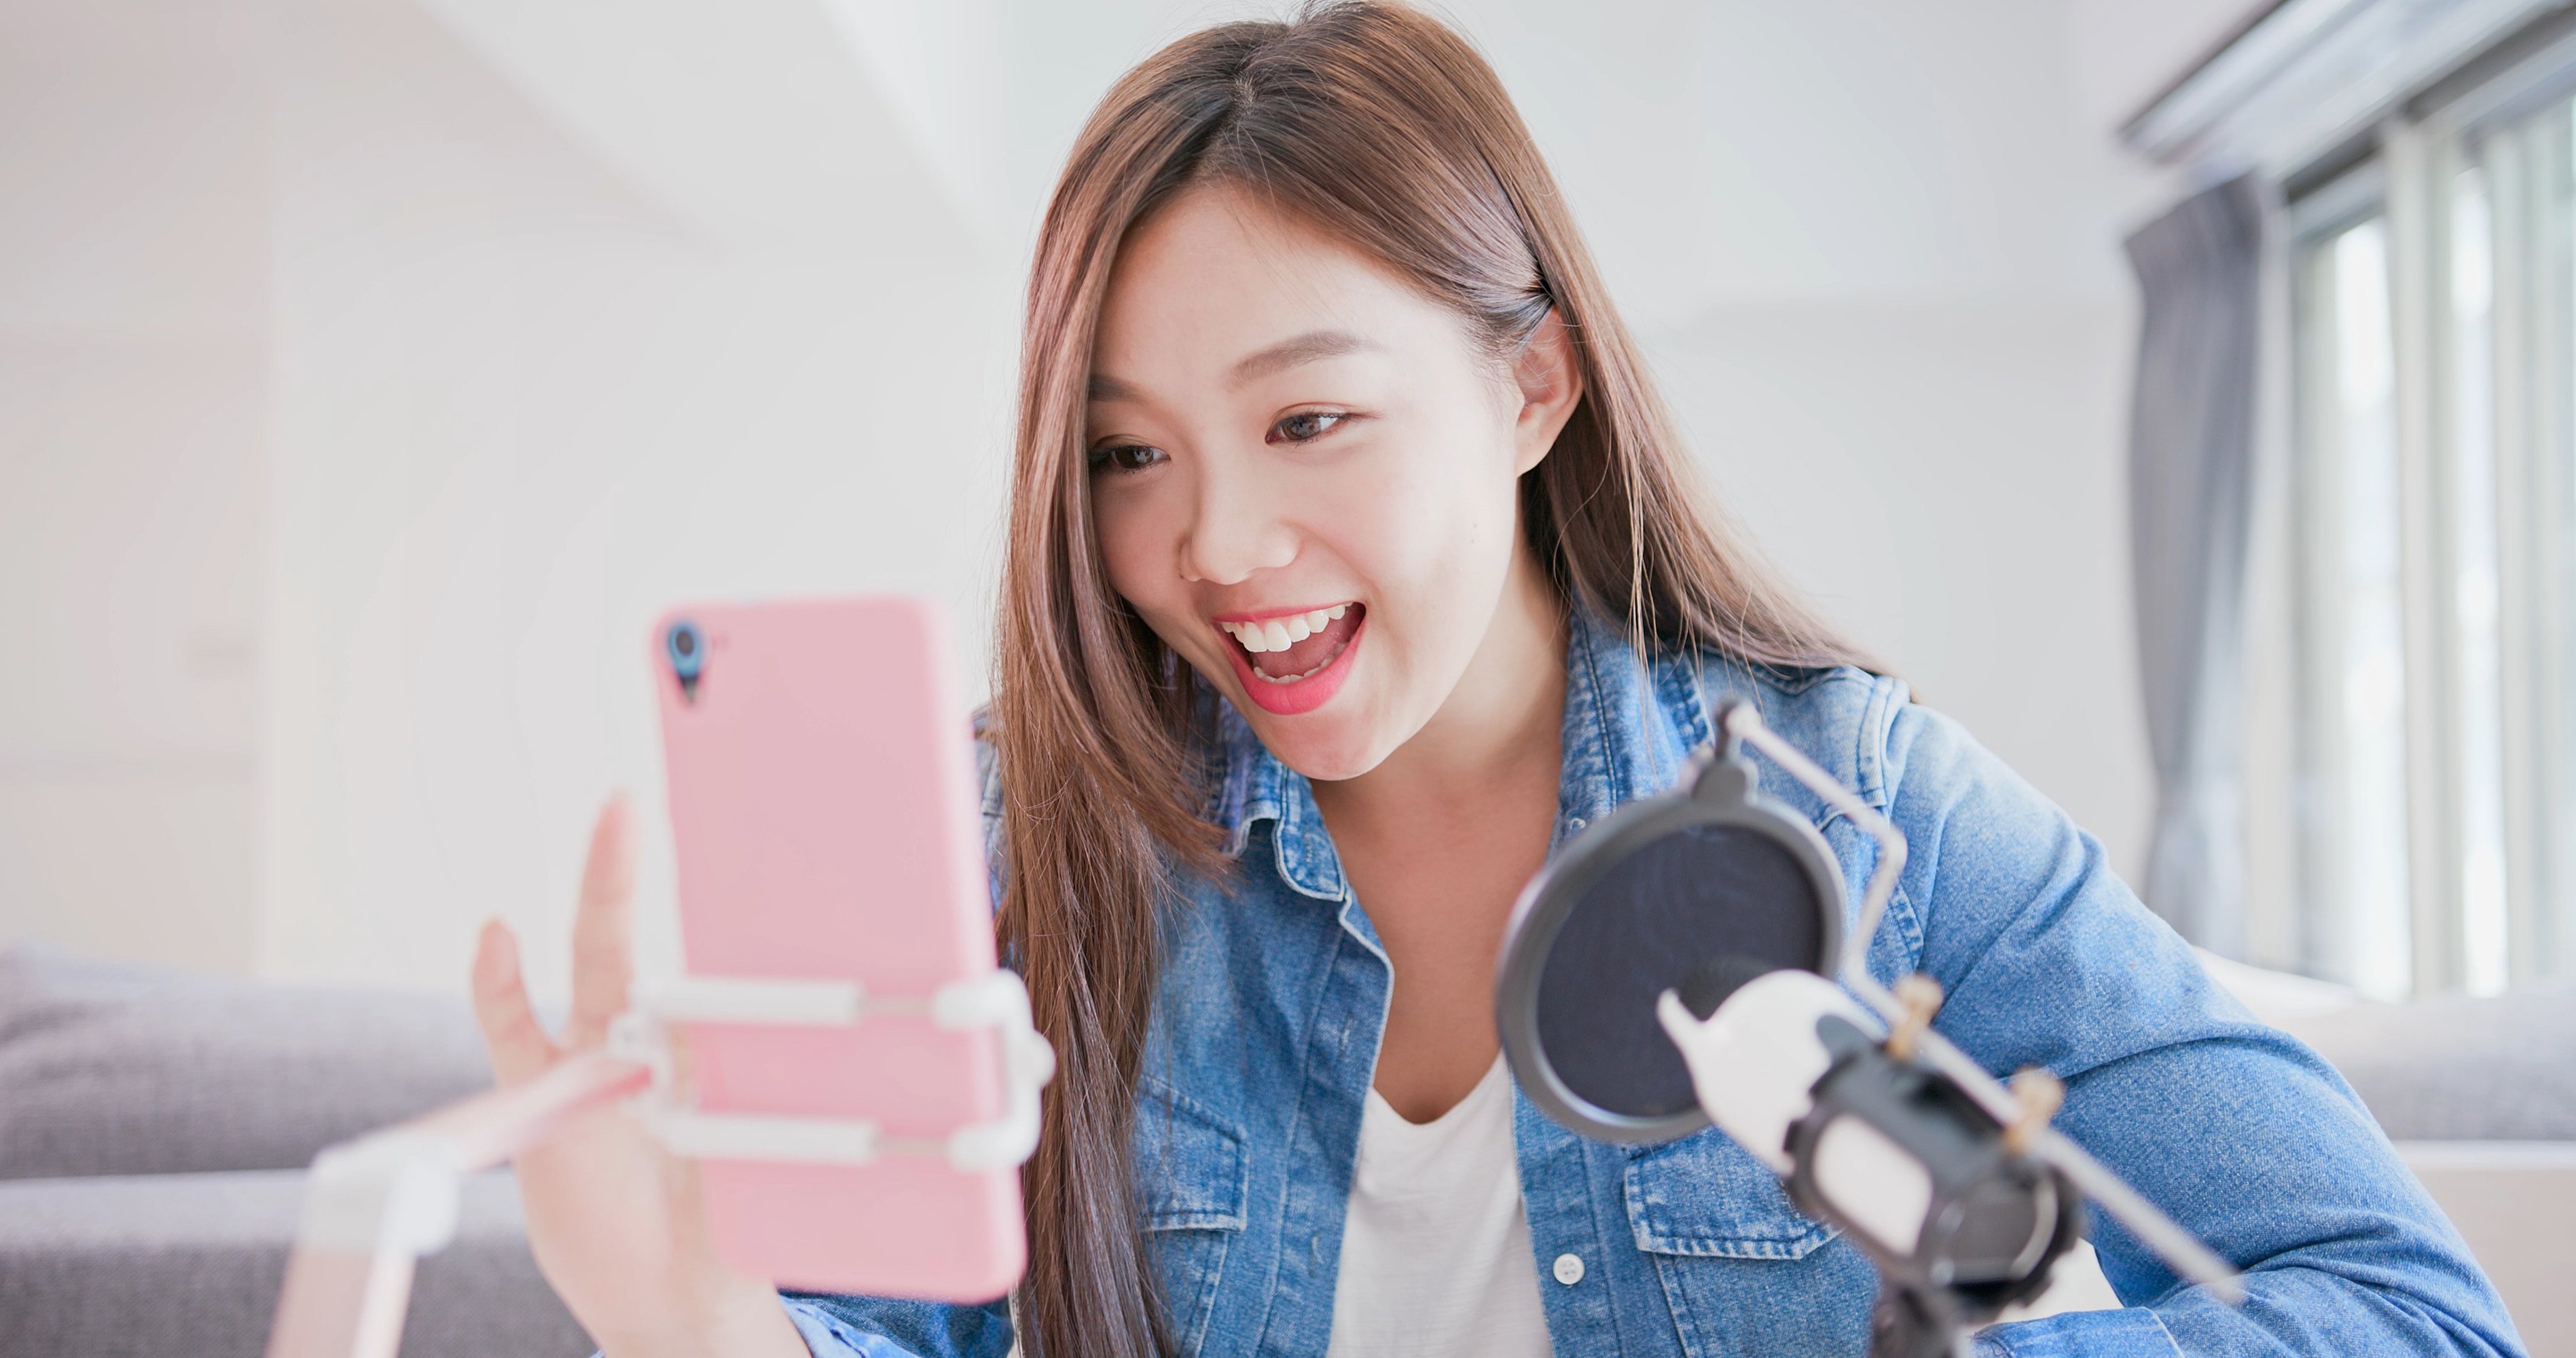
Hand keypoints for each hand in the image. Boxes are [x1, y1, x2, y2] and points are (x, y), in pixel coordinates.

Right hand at [470, 796, 809, 1357]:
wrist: (669, 1291)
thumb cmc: (727, 1222)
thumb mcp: (764, 1170)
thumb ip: (772, 1121)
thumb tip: (831, 1085)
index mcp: (712, 1049)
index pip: (719, 963)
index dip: (737, 904)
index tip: (770, 831)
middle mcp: (650, 1042)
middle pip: (653, 942)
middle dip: (646, 869)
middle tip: (646, 799)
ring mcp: (593, 1064)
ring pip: (596, 965)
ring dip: (605, 894)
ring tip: (616, 819)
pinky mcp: (543, 1101)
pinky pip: (517, 1034)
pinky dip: (502, 987)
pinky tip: (496, 936)